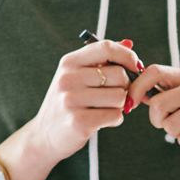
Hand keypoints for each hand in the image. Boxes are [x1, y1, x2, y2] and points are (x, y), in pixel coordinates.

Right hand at [25, 39, 145, 165]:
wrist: (44, 136)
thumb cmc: (68, 103)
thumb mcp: (78, 76)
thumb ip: (102, 59)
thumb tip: (129, 43)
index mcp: (69, 62)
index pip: (106, 48)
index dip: (127, 56)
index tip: (135, 67)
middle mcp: (68, 78)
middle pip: (119, 75)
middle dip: (125, 87)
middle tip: (116, 96)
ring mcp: (72, 100)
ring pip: (120, 96)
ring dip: (120, 106)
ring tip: (104, 109)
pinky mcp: (79, 122)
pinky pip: (115, 116)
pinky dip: (115, 120)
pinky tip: (102, 121)